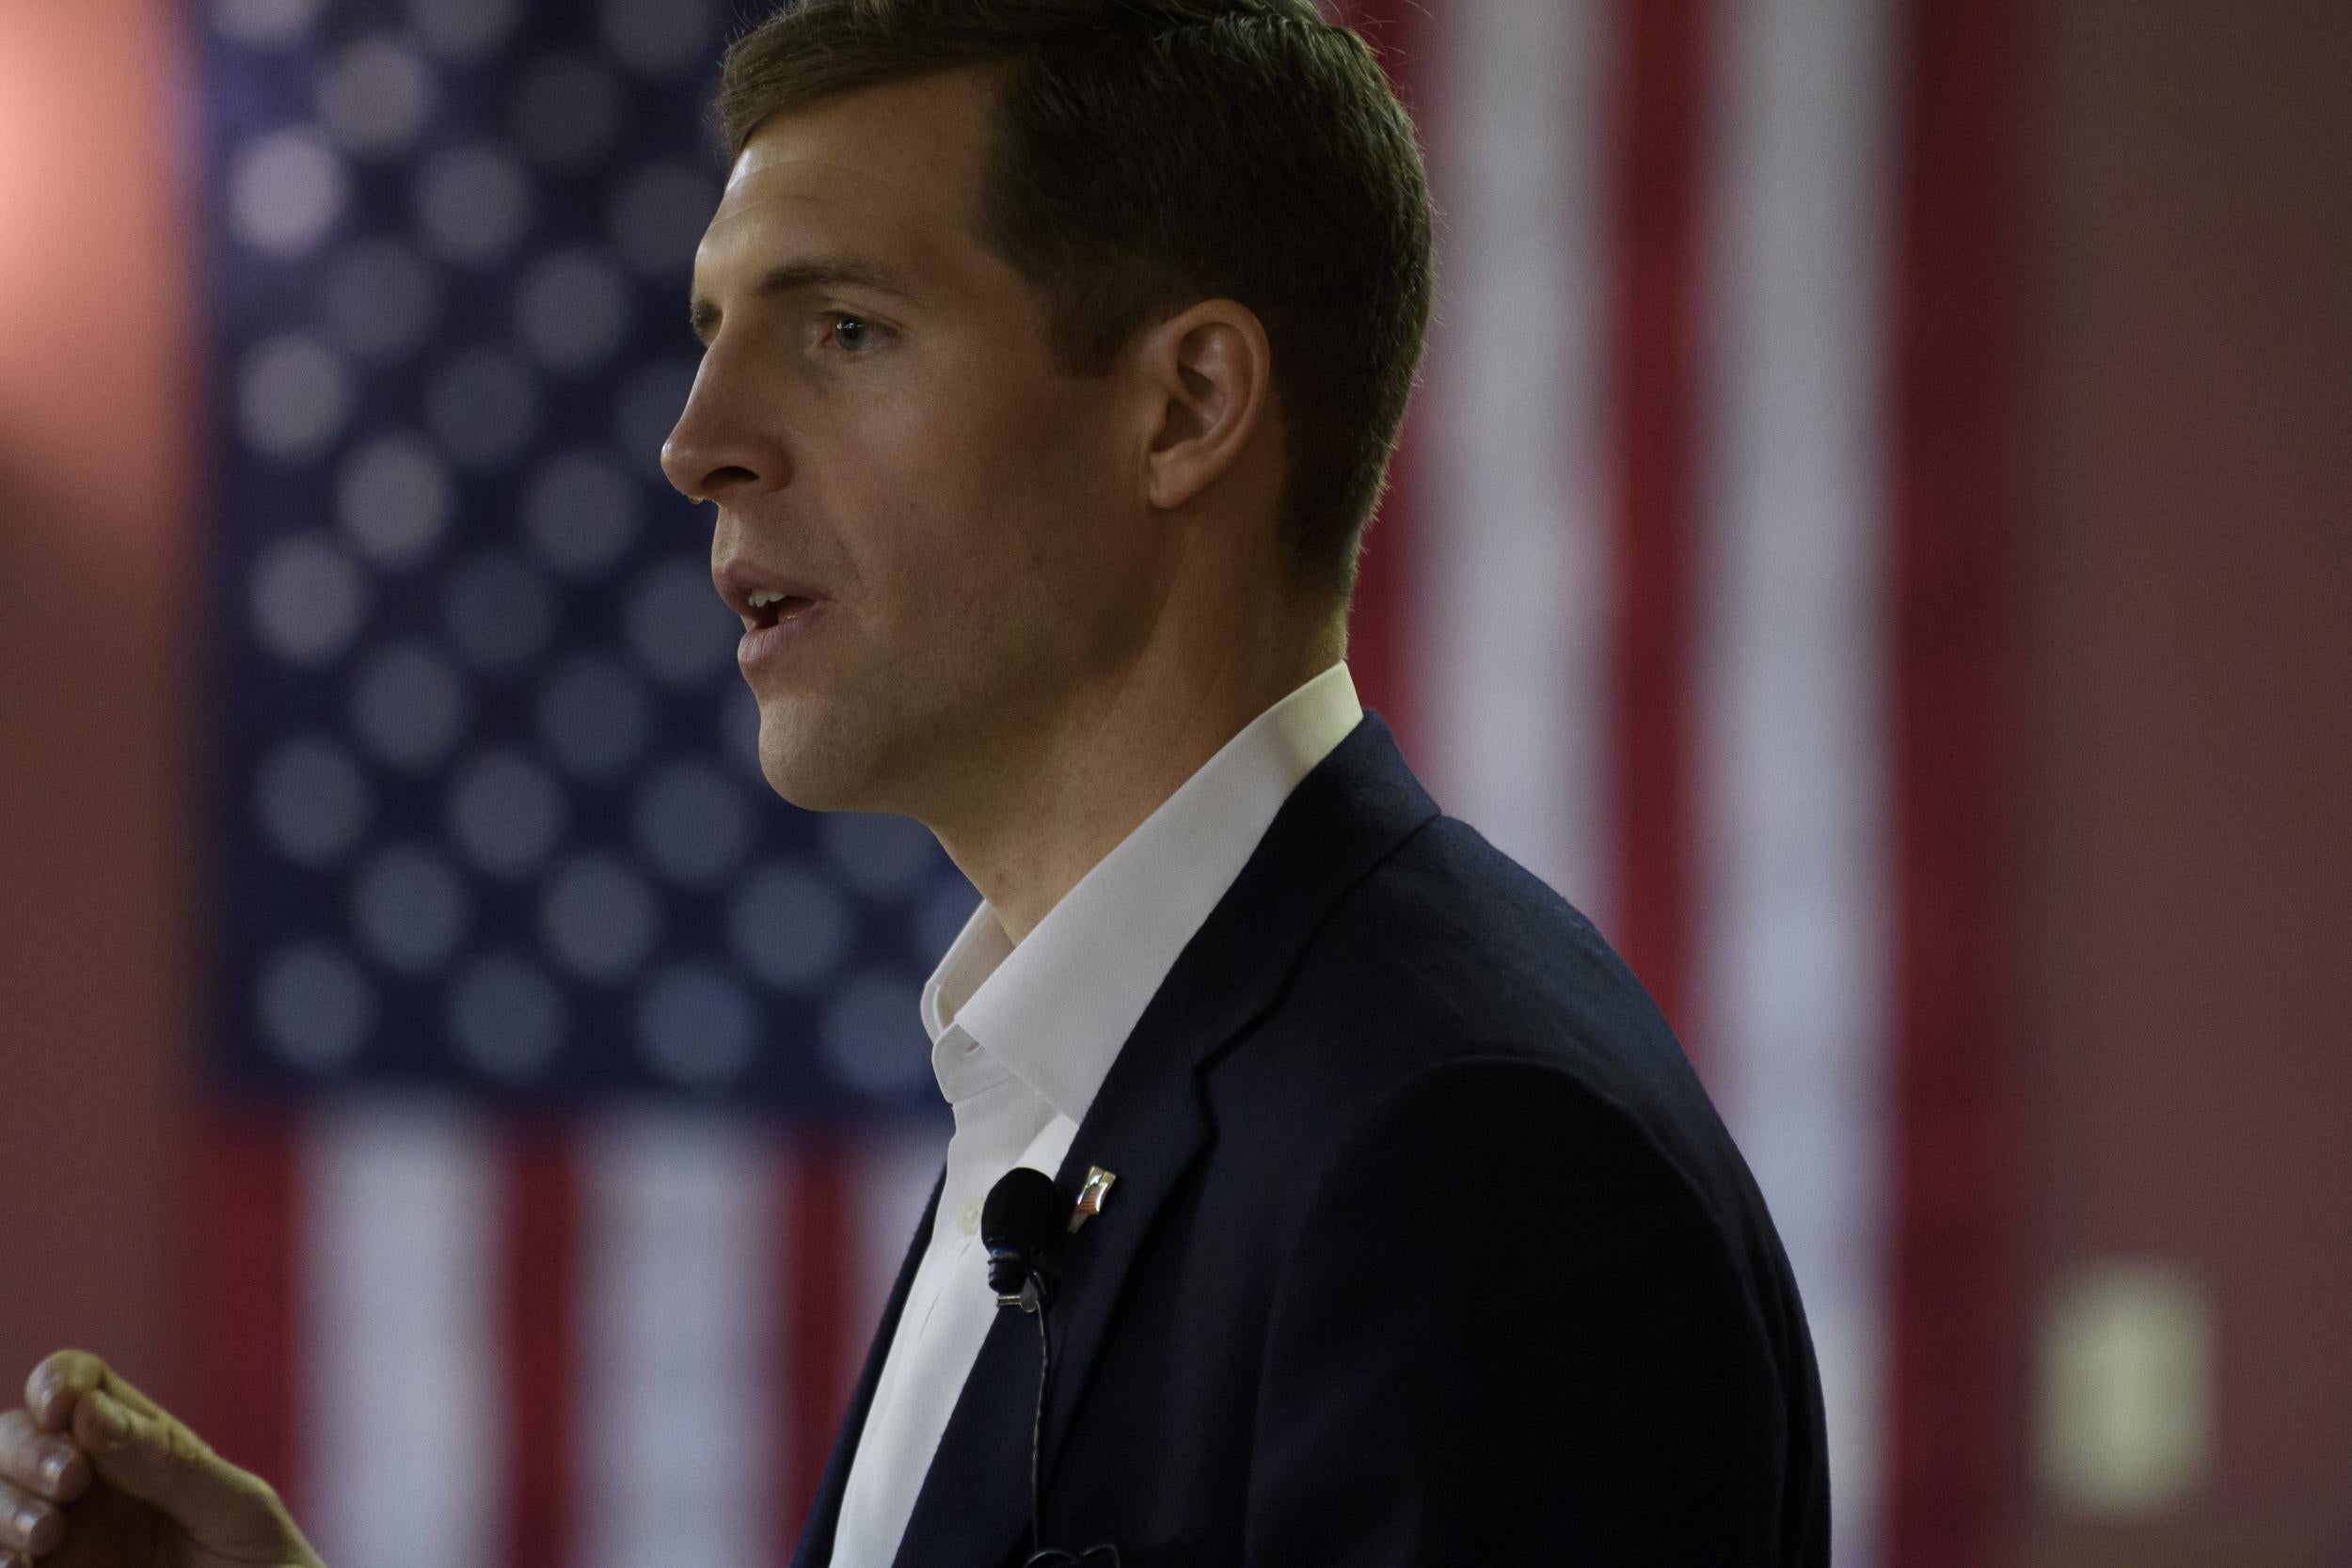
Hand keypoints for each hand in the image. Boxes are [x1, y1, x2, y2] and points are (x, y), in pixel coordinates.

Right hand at [0, 1350, 325, 1567]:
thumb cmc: (266, 1565)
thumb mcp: (236, 1509)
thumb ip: (171, 1463)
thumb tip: (89, 1411)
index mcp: (139, 1447)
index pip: (80, 1386)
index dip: (58, 1381)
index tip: (60, 1406)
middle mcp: (88, 1488)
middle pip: (16, 1437)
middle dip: (25, 1449)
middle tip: (69, 1480)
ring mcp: (61, 1541)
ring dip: (3, 1505)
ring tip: (45, 1533)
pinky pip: (0, 1561)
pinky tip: (17, 1565)